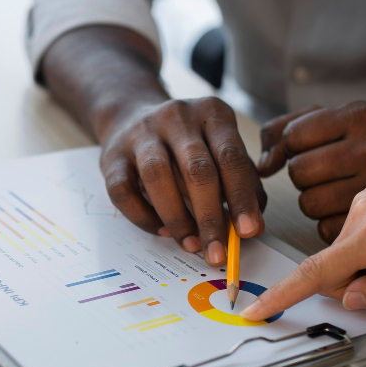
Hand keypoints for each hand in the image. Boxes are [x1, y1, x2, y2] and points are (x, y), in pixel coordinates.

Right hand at [100, 97, 266, 265]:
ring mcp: (141, 133)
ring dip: (178, 219)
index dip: (241, 198)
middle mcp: (177, 117)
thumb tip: (253, 225)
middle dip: (210, 217)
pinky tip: (162, 231)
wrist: (133, 115)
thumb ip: (242, 182)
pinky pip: (123, 191)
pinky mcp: (112, 155)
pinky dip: (143, 216)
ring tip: (191, 246)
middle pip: (197, 170)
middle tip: (218, 253)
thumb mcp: (220, 149)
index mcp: (212, 113)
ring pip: (158, 177)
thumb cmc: (188, 143)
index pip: (231, 157)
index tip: (248, 232)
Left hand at [258, 101, 365, 242]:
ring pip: (309, 203)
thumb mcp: (329, 120)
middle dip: (301, 175)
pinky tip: (345, 208)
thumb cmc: (364, 143)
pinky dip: (327, 222)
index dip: (291, 146)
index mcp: (361, 116)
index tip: (309, 148)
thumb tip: (263, 166)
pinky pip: (325, 229)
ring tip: (335, 188)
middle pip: (299, 171)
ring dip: (312, 199)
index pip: (293, 136)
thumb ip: (283, 131)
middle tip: (323, 172)